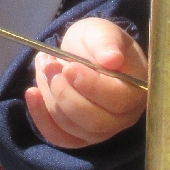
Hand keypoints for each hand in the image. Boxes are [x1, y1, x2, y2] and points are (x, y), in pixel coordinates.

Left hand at [25, 18, 146, 148]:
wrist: (86, 54)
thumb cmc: (98, 42)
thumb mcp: (102, 31)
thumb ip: (107, 41)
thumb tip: (112, 59)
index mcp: (137, 90)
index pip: (117, 99)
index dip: (90, 85)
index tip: (68, 66)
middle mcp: (124, 117)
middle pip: (93, 120)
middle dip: (64, 93)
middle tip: (50, 65)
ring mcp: (102, 131)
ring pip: (72, 126)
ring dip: (50, 96)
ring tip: (44, 67)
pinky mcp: (80, 137)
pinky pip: (59, 137)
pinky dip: (40, 117)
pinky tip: (31, 93)